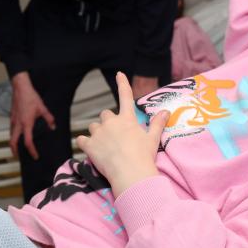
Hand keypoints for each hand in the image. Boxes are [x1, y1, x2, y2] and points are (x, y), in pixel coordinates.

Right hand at [9, 72, 54, 159]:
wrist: (20, 87)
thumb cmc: (31, 97)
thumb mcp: (42, 108)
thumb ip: (49, 119)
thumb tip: (53, 127)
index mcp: (26, 124)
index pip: (28, 142)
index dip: (32, 151)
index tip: (35, 156)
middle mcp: (18, 124)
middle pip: (13, 142)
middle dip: (15, 151)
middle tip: (18, 156)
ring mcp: (13, 120)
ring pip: (11, 135)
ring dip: (13, 143)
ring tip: (18, 147)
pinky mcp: (11, 116)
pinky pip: (11, 129)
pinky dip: (13, 135)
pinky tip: (18, 134)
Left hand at [76, 72, 168, 196]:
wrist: (131, 174)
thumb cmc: (144, 157)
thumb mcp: (153, 139)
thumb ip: (157, 123)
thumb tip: (166, 111)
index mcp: (127, 119)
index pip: (125, 96)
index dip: (122, 84)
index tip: (119, 73)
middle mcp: (111, 122)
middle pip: (105, 114)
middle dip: (108, 122)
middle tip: (114, 136)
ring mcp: (99, 133)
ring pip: (93, 126)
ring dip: (96, 133)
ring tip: (104, 146)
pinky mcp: (89, 145)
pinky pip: (81, 139)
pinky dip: (84, 143)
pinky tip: (90, 150)